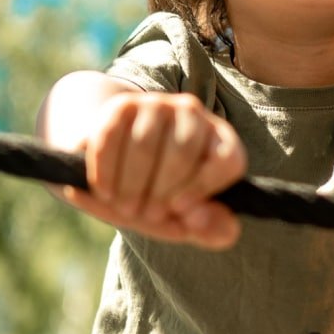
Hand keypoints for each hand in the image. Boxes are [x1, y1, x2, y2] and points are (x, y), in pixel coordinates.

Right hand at [63, 91, 246, 249]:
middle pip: (183, 150)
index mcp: (220, 141)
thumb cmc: (155, 195)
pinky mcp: (122, 105)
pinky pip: (113, 137)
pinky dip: (107, 170)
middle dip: (161, 191)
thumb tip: (222, 228)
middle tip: (146, 215)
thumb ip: (208, 228)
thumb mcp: (183, 219)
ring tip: (126, 207)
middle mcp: (193, 114)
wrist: (111, 166)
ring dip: (132, 184)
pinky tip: (106, 191)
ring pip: (145, 144)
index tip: (179, 209)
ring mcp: (157, 105)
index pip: (227, 158)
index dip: (203, 186)